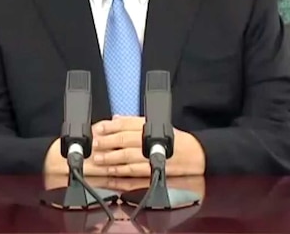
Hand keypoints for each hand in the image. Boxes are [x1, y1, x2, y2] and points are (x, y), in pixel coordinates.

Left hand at [89, 115, 205, 176]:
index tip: (97, 128)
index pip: (126, 123)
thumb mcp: (155, 124)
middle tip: (94, 144)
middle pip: (124, 139)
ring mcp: (151, 155)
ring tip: (98, 158)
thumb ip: (134, 122)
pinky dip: (121, 171)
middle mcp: (150, 139)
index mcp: (149, 125)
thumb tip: (116, 118)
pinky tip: (111, 171)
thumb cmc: (174, 139)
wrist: (195, 154)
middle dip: (107, 142)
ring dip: (110, 158)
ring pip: (126, 156)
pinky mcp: (154, 169)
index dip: (109, 126)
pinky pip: (134, 170)